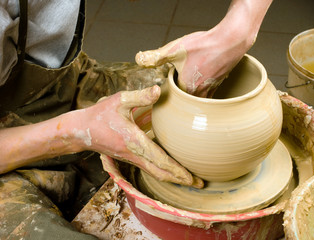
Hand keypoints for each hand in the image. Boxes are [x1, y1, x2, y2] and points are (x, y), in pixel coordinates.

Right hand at [78, 86, 202, 187]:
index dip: (177, 170)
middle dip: (180, 179)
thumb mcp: (120, 100)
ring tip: (189, 179)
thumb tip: (159, 90)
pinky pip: (149, 168)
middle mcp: (135, 155)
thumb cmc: (101, 114)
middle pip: (161, 173)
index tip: (191, 178)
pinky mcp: (130, 158)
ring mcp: (132, 159)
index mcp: (135, 142)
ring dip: (172, 178)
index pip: (160, 160)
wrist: (81, 130)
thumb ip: (140, 96)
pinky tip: (171, 169)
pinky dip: (162, 172)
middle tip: (199, 184)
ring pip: (155, 173)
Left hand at [136, 30, 243, 97]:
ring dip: (193, 96)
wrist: (230, 40)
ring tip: (188, 89)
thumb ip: (156, 56)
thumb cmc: (203, 45)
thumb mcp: (175, 49)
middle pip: (188, 102)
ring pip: (200, 99)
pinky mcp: (220, 82)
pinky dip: (205, 90)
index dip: (168, 93)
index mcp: (187, 86)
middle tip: (175, 94)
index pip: (174, 97)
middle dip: (181, 98)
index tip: (165, 89)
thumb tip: (138, 60)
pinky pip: (211, 93)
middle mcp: (200, 91)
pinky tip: (203, 81)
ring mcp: (212, 88)